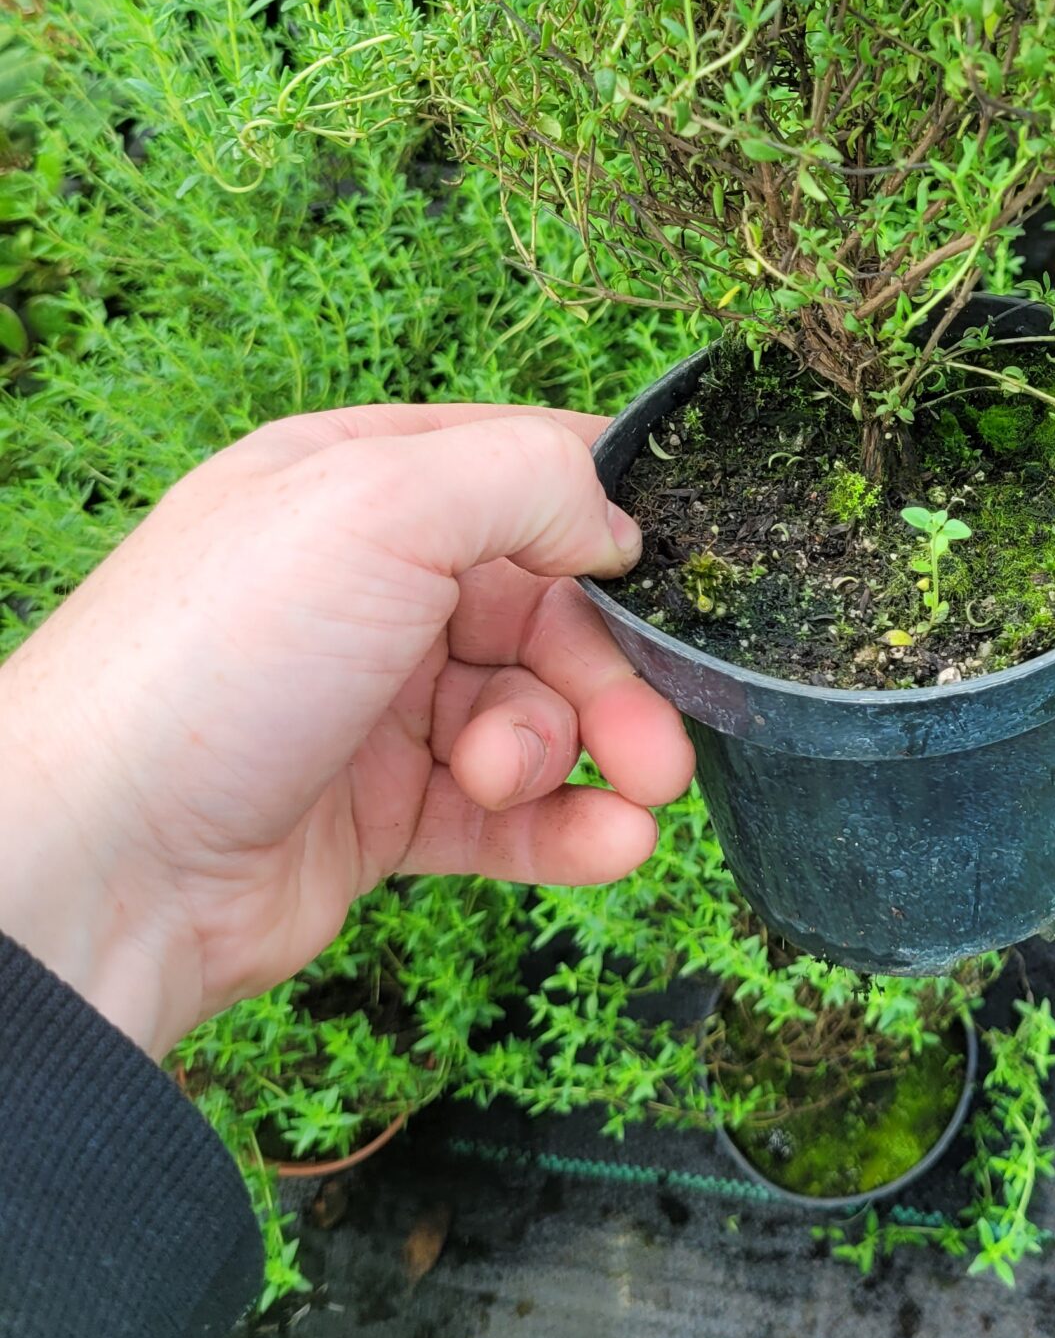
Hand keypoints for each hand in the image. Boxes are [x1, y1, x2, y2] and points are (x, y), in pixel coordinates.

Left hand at [0, 401, 693, 1060]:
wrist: (100, 865)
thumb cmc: (219, 661)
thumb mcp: (379, 505)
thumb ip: (522, 477)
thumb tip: (615, 523)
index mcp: (353, 484)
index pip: (516, 471)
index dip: (600, 517)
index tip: (671, 570)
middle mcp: (364, 586)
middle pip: (544, 609)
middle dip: (614, 674)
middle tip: (659, 744)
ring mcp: (371, 706)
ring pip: (533, 713)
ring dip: (587, 755)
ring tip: (616, 799)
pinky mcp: (377, 816)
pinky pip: (504, 812)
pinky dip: (567, 827)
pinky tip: (612, 848)